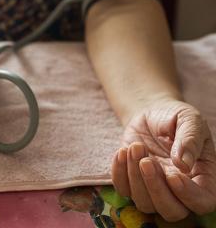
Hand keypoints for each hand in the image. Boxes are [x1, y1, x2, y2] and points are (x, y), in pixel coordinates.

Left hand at [112, 99, 215, 220]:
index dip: (189, 195)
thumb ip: (190, 139)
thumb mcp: (187, 118)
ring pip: (145, 203)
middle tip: (146, 161)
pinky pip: (123, 190)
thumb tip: (183, 164)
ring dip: (135, 176)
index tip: (173, 174)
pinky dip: (119, 173)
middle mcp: (179, 189)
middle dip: (155, 188)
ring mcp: (154, 187)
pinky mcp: (132, 181)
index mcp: (202, 176)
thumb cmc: (174, 116)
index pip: (202, 201)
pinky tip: (122, 151)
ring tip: (135, 146)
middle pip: (172, 211)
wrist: (150, 112)